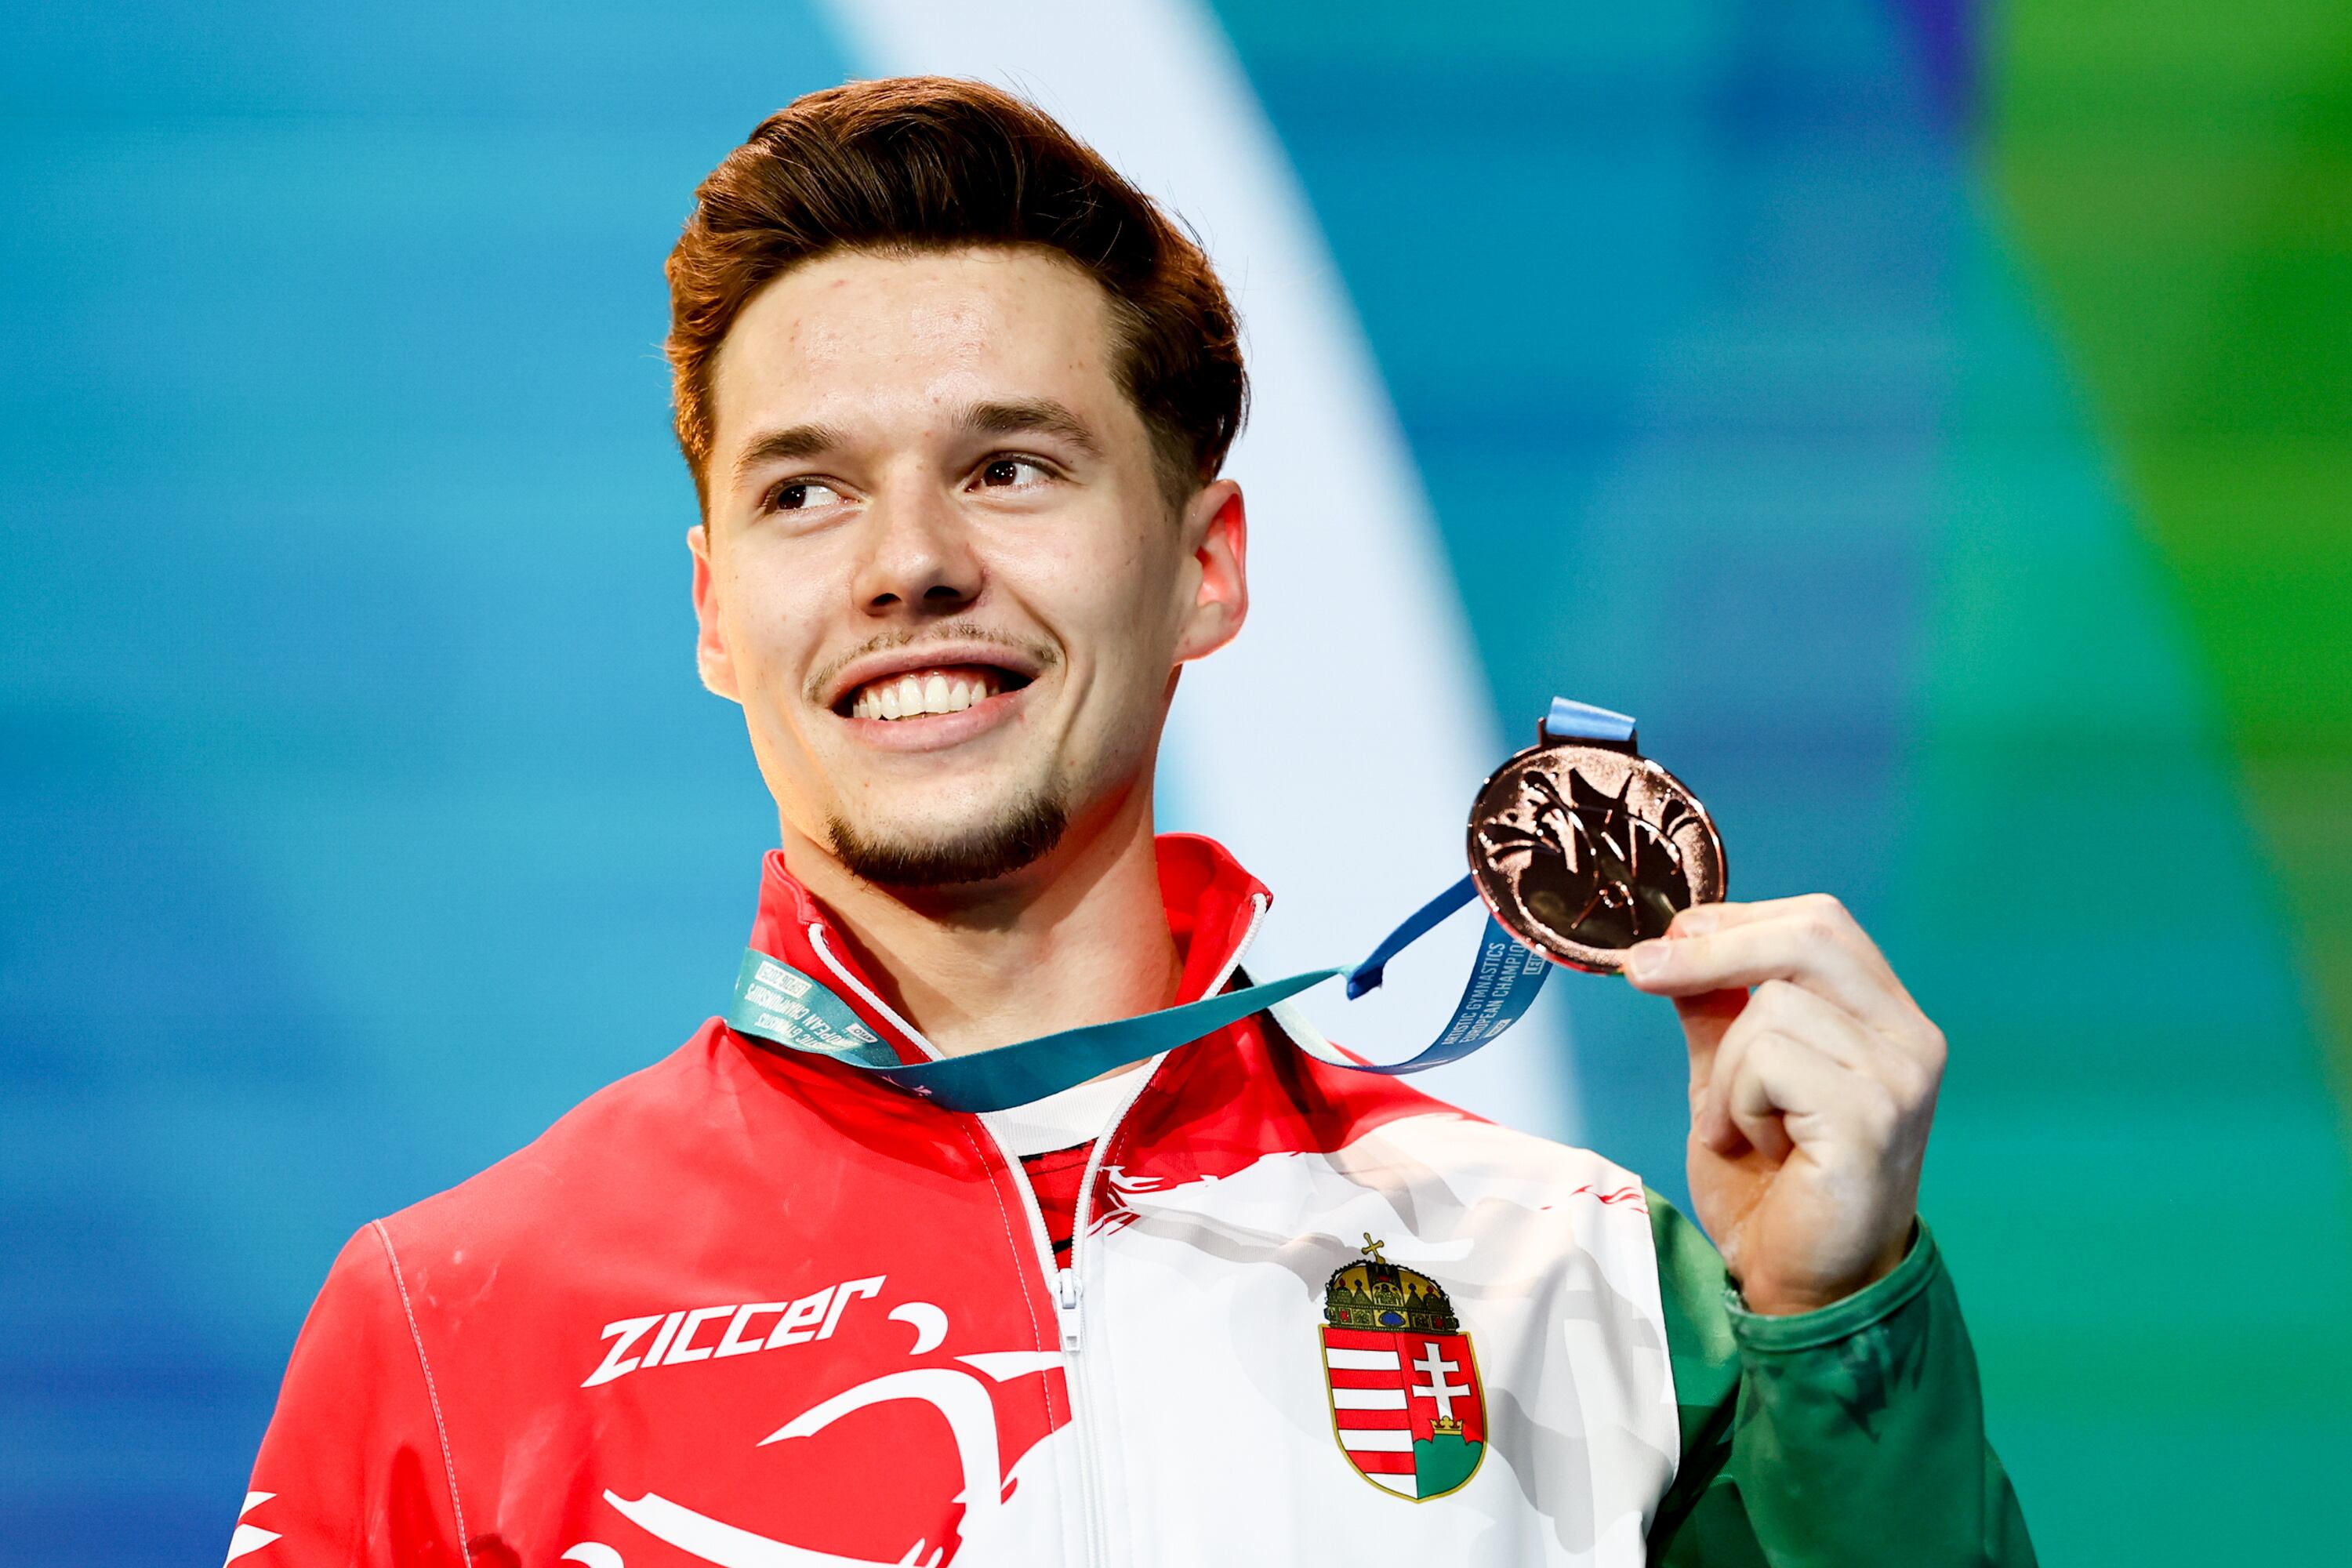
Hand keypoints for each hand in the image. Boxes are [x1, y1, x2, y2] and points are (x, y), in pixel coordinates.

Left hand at [1623, 895, 1944, 1315]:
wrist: (1803, 1285)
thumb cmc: (1774, 1188)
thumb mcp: (1731, 1079)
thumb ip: (1716, 1011)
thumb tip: (1674, 944)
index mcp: (1886, 1016)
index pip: (1820, 923)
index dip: (1737, 920)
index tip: (1667, 941)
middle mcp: (1909, 1037)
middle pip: (1809, 935)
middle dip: (1712, 949)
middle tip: (1641, 972)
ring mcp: (1900, 1077)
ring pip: (1772, 1007)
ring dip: (1726, 1071)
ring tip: (1741, 1128)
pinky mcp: (1872, 1118)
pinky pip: (1769, 1064)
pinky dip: (1736, 1104)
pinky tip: (1757, 1148)